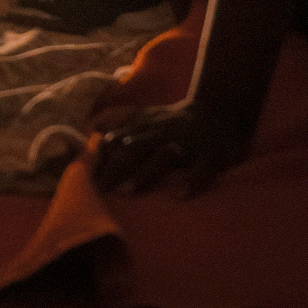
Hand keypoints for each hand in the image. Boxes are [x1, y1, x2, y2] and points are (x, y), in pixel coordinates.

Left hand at [91, 100, 250, 195]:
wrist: (219, 111)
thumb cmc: (175, 122)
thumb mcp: (148, 118)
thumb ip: (123, 127)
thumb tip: (95, 131)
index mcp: (145, 126)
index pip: (116, 140)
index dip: (100, 160)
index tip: (88, 180)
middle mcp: (163, 132)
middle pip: (133, 148)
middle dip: (114, 168)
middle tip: (100, 191)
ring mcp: (187, 143)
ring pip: (164, 156)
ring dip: (144, 173)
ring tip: (128, 192)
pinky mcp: (212, 154)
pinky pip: (203, 168)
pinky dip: (192, 181)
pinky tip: (181, 196)